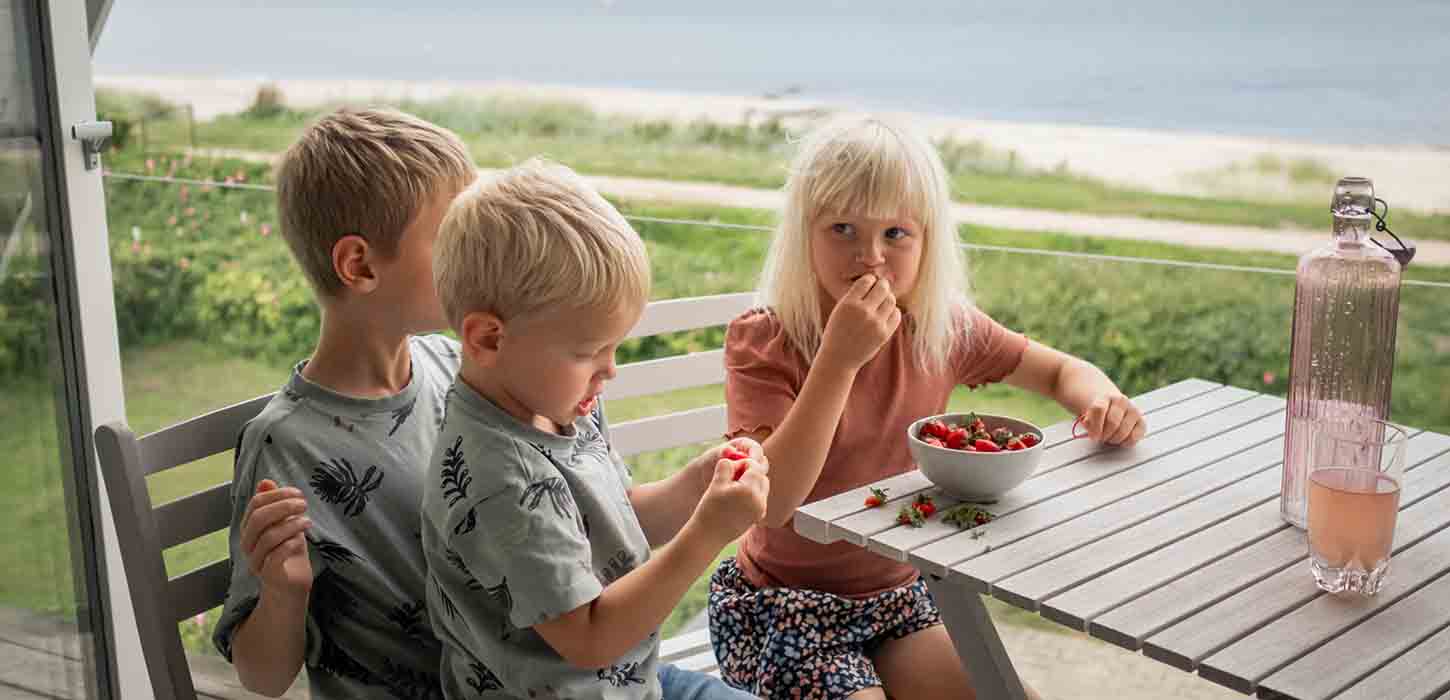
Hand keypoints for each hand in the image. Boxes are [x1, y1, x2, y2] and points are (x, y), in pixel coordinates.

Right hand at [240, 479, 313, 597]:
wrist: (290, 587)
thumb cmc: (288, 553)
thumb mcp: (285, 525)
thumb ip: (275, 506)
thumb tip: (266, 482)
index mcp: (249, 529)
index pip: (256, 504)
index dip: (277, 495)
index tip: (298, 493)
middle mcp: (247, 544)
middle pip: (259, 519)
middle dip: (283, 507)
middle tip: (304, 504)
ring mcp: (255, 561)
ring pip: (268, 537)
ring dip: (291, 525)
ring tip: (307, 522)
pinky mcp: (268, 575)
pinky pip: (275, 556)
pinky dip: (290, 544)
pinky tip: (301, 540)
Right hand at [687, 444, 769, 544]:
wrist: (709, 535)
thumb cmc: (710, 508)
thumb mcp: (716, 482)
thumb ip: (727, 466)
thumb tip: (734, 459)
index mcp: (750, 490)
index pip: (753, 466)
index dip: (742, 463)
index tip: (731, 468)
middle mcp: (759, 500)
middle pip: (761, 476)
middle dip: (749, 472)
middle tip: (733, 476)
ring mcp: (760, 509)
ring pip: (763, 486)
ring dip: (752, 482)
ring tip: (734, 487)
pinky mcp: (758, 516)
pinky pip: (761, 497)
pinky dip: (752, 493)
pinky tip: (737, 497)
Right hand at [818, 274, 901, 370]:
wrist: (839, 358)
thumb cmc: (838, 331)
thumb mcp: (840, 309)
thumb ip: (856, 296)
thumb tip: (877, 280)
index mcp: (849, 303)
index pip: (867, 280)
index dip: (870, 280)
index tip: (869, 284)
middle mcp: (863, 312)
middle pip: (883, 288)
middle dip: (882, 286)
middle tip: (880, 290)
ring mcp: (875, 323)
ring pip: (891, 300)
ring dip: (888, 299)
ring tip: (881, 303)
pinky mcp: (884, 334)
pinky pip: (896, 314)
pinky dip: (893, 311)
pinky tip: (885, 314)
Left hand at [1080, 393, 1145, 445]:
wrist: (1111, 408)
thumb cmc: (1099, 415)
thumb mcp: (1089, 415)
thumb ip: (1088, 422)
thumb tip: (1092, 431)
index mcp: (1106, 397)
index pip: (1099, 409)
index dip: (1094, 426)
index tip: (1092, 436)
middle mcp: (1122, 401)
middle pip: (1112, 422)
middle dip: (1104, 435)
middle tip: (1101, 438)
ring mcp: (1134, 411)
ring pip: (1123, 431)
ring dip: (1113, 439)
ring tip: (1109, 438)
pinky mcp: (1142, 422)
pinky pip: (1134, 437)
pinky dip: (1125, 443)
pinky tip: (1119, 441)